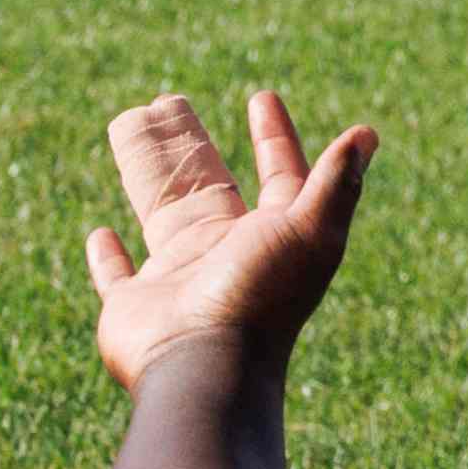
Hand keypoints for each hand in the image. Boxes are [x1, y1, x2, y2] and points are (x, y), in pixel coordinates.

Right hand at [87, 90, 374, 389]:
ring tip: (126, 124)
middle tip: (169, 100)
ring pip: (156, 209)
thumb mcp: (309, 231)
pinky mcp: (133, 307)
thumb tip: (367, 132)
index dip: (275, 137)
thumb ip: (335, 182)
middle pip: (206, 183)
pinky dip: (108, 255)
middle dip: (191, 143)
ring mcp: (178, 280)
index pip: (280, 176)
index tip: (262, 97)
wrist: (205, 371)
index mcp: (273, 237)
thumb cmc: (259, 297)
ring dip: (144, 169)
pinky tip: (100, 232)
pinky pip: (116, 275)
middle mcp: (227, 254)